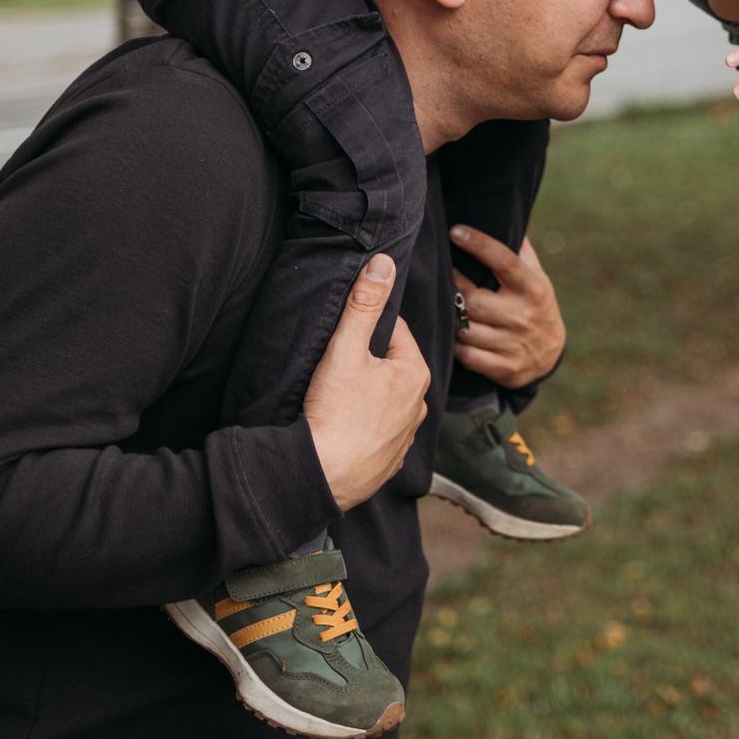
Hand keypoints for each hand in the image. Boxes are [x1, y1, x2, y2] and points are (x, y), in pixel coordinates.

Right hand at [304, 254, 431, 511]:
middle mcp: (419, 406)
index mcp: (415, 374)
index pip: (394, 332)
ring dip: (367, 395)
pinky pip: (377, 432)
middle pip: (391, 366)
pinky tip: (343, 425)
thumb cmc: (334, 412)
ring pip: (385, 400)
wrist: (320, 476)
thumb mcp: (346, 348)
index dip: (365, 328)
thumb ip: (364, 304)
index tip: (343, 335)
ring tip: (337, 396)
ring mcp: (405, 438)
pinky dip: (363, 426)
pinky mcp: (388, 462)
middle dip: (367, 362)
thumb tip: (383, 262)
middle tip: (335, 367)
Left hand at [449, 225, 567, 388]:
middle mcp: (523, 316)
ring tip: (444, 305)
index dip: (478, 244)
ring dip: (451, 317)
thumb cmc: (535, 305)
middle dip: (453, 288)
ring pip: (465, 329)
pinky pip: (466, 354)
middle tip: (441, 278)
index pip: (504, 261)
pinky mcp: (504, 367)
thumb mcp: (537, 277)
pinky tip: (453, 333)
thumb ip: (520, 252)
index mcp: (533, 288)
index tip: (455, 231)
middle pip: (473, 300)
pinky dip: (456, 344)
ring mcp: (513, 344)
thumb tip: (502, 215)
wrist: (550, 354)